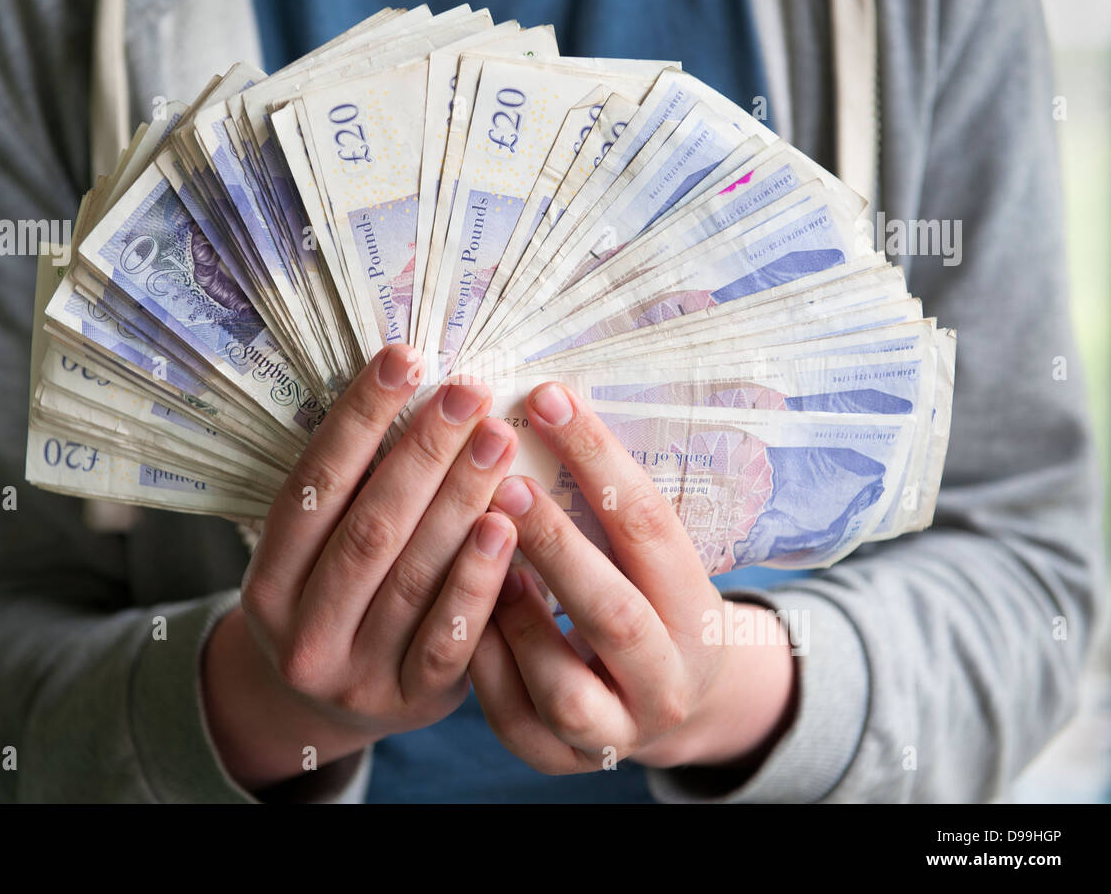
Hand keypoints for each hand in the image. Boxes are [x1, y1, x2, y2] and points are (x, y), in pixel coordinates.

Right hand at [203, 344, 519, 790]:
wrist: (329, 708)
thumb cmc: (333, 600)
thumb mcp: (312, 556)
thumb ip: (350, 492)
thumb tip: (410, 385)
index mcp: (267, 585)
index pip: (313, 488)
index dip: (359, 419)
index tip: (404, 359)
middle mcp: (302, 634)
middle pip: (368, 529)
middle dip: (423, 452)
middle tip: (470, 391)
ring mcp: (357, 675)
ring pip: (412, 577)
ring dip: (460, 501)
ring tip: (498, 439)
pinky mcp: (413, 702)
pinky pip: (450, 638)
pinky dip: (478, 579)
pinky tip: (507, 525)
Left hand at [470, 382, 797, 775]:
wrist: (674, 705)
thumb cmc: (649, 602)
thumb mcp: (654, 560)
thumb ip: (608, 506)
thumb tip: (541, 401)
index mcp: (699, 613)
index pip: (652, 528)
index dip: (599, 460)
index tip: (547, 398)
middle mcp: (667, 681)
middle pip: (613, 614)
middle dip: (555, 543)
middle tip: (503, 479)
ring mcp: (617, 731)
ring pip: (562, 684)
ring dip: (514, 614)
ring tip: (479, 550)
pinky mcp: (562, 760)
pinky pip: (514, 717)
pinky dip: (483, 660)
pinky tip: (460, 606)